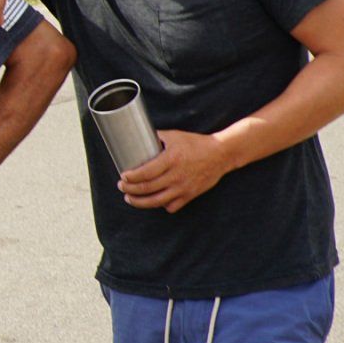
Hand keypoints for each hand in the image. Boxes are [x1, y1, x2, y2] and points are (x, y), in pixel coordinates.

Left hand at [117, 130, 232, 212]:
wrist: (221, 154)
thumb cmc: (196, 143)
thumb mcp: (175, 136)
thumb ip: (157, 137)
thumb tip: (138, 136)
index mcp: (171, 159)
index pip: (146, 173)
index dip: (131, 177)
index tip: (123, 176)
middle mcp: (176, 176)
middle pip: (147, 188)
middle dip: (130, 190)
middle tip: (122, 187)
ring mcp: (183, 188)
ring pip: (156, 201)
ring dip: (139, 202)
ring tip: (130, 199)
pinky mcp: (190, 195)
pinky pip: (172, 206)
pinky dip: (161, 206)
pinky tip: (154, 201)